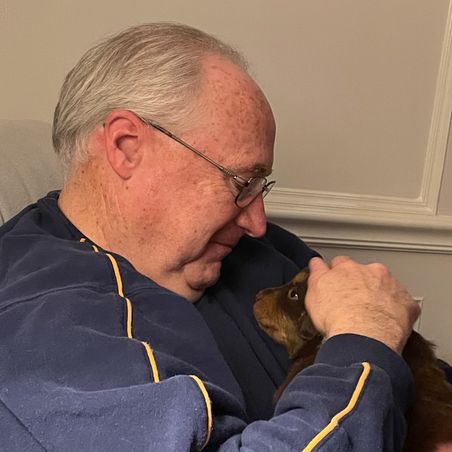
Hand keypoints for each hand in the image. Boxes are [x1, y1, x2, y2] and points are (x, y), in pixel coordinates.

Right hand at [305, 256, 419, 353]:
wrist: (363, 337)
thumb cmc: (338, 316)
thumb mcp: (314, 291)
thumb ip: (316, 273)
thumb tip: (316, 263)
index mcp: (348, 268)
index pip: (340, 263)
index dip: (336, 275)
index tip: (335, 284)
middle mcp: (372, 272)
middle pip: (366, 273)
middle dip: (360, 284)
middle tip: (352, 304)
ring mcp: (392, 287)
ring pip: (387, 287)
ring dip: (380, 296)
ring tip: (370, 317)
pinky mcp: (407, 305)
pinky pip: (404, 305)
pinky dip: (397, 312)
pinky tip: (387, 323)